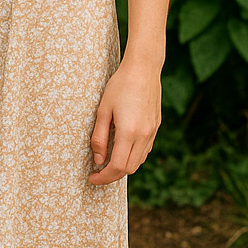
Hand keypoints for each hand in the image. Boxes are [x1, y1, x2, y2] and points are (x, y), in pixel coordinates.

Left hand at [87, 57, 161, 184]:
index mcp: (129, 132)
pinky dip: (132, 157)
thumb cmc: (119, 86)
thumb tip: (98, 160)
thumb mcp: (102, 111)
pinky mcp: (156, 127)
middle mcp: (144, 135)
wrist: (144, 69)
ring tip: (107, 163)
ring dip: (123, 167)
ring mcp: (152, 132)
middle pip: (128, 169)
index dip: (103, 177)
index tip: (92, 178)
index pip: (117, 167)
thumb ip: (99, 138)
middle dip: (112, 176)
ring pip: (138, 162)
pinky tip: (121, 150)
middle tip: (97, 173)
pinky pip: (144, 151)